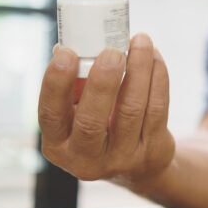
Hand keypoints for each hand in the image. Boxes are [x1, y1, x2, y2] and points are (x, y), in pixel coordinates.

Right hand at [38, 33, 174, 184]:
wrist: (138, 165)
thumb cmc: (100, 126)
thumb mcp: (78, 113)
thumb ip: (74, 85)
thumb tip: (67, 47)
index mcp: (59, 146)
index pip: (50, 115)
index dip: (56, 83)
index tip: (67, 53)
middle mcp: (87, 158)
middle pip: (91, 121)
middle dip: (102, 82)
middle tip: (112, 52)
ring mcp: (122, 158)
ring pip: (131, 110)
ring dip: (138, 70)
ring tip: (141, 42)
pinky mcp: (152, 151)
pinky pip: (157, 108)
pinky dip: (157, 78)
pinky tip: (154, 58)